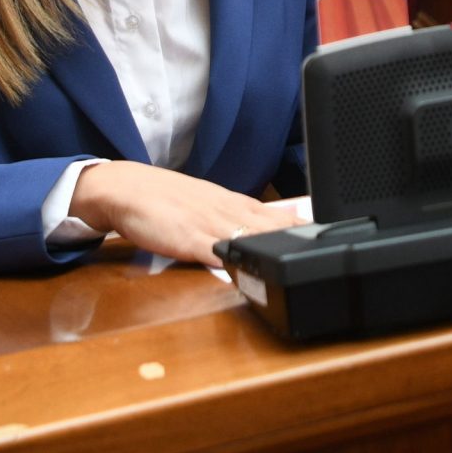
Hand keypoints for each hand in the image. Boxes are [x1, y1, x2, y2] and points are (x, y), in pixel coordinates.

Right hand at [67, 161, 303, 267]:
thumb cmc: (167, 199)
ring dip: (270, 243)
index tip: (324, 232)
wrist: (127, 189)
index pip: (273, 214)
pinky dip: (228, 256)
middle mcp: (224, 211)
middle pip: (266, 225)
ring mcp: (206, 224)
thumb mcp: (211, 201)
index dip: (299, 225)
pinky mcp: (185, 239)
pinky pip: (210, 249)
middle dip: (293, 236)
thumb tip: (283, 217)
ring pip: (245, 234)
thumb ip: (245, 212)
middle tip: (321, 244)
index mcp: (231, 202)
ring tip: (296, 253)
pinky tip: (244, 263)